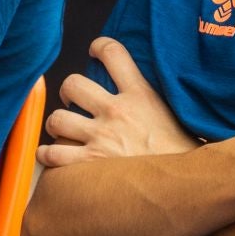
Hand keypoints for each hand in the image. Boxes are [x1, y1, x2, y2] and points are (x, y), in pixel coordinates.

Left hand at [37, 37, 193, 167]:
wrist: (187, 188)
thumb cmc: (186, 157)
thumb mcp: (179, 116)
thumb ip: (157, 102)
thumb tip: (150, 95)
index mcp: (141, 96)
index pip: (113, 53)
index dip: (99, 46)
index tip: (94, 51)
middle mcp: (117, 112)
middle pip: (73, 83)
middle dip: (69, 91)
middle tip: (73, 101)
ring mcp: (101, 139)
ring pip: (58, 118)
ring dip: (57, 124)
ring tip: (63, 130)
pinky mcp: (90, 165)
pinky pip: (53, 153)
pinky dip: (47, 155)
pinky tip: (50, 156)